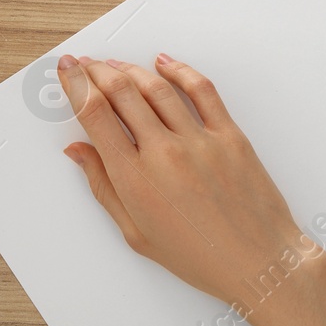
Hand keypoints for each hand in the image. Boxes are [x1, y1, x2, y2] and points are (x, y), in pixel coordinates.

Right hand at [58, 54, 325, 314]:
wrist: (258, 262)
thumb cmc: (198, 256)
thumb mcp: (136, 233)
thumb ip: (103, 186)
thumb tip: (78, 151)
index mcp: (135, 180)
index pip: (95, 114)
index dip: (75, 85)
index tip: (67, 70)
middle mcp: (164, 154)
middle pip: (121, 92)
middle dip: (96, 71)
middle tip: (85, 63)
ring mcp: (199, 141)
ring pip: (156, 87)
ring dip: (130, 69)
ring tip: (115, 64)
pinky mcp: (229, 135)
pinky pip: (201, 91)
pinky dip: (180, 71)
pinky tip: (164, 63)